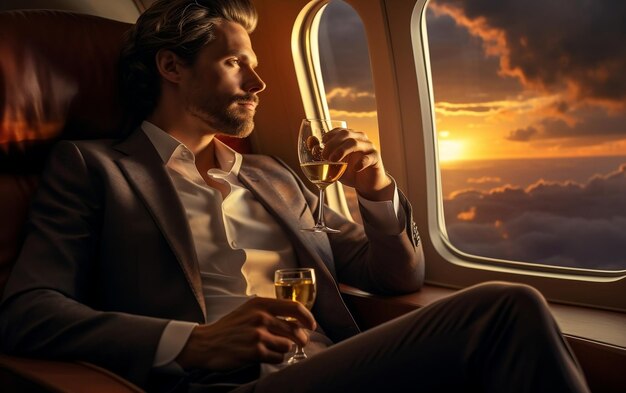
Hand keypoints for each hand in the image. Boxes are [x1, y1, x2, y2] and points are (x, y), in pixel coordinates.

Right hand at [175, 297, 316, 369]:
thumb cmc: (230, 327)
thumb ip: (270, 311)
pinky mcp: (255, 351)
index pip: (295, 307)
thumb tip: (297, 320)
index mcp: (261, 304)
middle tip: (300, 343)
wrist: (206, 343)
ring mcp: (258, 334)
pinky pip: (278, 357)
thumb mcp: (249, 310)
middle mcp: (261, 316)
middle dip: (301, 339)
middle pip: (295, 329)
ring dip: (284, 350)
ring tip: (273, 349)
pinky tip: (265, 355)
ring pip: (288, 345)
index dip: (308, 318)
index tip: (312, 326)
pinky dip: (275, 359)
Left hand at [322, 127, 393, 200]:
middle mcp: (359, 139)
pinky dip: (361, 162)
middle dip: (332, 144)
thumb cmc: (349, 171)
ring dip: (342, 150)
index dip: (329, 135)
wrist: (367, 184)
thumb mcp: (334, 164)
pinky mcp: (375, 158)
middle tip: (324, 155)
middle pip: (346, 134)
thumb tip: (310, 141)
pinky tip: (355, 168)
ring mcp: (368, 147)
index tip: (321, 143)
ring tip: (333, 160)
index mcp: (350, 137)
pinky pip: (368, 157)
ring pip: (355, 143)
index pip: (339, 131)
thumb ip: (322, 153)